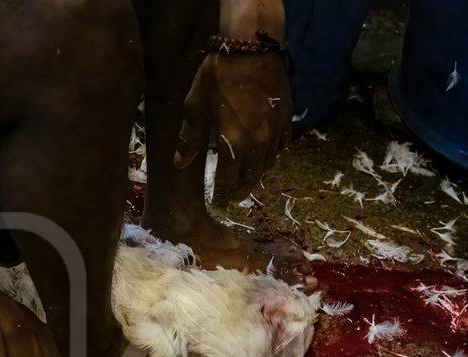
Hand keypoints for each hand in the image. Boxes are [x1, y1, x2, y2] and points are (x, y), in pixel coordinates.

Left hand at [174, 52, 291, 203]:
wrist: (252, 46)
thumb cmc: (219, 74)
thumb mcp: (196, 105)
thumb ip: (190, 138)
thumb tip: (180, 163)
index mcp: (234, 143)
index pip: (228, 180)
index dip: (222, 192)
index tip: (217, 199)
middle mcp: (258, 143)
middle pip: (252, 177)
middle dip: (241, 189)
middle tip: (233, 195)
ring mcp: (276, 131)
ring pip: (269, 164)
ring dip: (257, 173)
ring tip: (247, 176)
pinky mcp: (286, 118)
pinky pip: (282, 146)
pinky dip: (272, 155)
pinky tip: (265, 154)